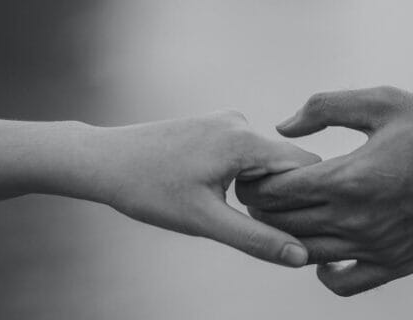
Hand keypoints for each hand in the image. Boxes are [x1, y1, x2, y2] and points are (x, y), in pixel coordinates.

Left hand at [56, 111, 320, 267]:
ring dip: (260, 189)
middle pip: (288, 164)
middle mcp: (240, 122)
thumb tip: (300, 256)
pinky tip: (213, 194)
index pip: (307, 166)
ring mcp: (226, 121)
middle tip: (258, 227)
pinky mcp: (214, 126)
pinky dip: (243, 177)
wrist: (103, 160)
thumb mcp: (205, 221)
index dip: (310, 198)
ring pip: (266, 161)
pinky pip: (246, 154)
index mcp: (244, 140)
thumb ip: (257, 239)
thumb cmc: (148, 190)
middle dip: (283, 197)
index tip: (300, 227)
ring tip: (225, 209)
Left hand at [236, 86, 412, 294]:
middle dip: (262, 208)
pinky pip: (344, 284)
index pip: (276, 192)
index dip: (256, 182)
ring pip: (305, 254)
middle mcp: (358, 220)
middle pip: (283, 224)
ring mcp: (377, 247)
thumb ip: (325, 108)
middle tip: (261, 192)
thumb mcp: (383, 102)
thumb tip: (284, 127)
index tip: (254, 172)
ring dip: (286, 236)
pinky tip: (324, 251)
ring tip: (286, 216)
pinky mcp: (397, 264)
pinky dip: (324, 273)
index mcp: (350, 179)